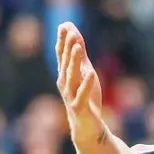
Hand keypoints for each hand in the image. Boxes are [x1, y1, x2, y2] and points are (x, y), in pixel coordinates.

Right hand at [56, 22, 102, 142]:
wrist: (86, 127)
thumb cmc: (85, 98)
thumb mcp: (85, 72)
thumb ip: (80, 53)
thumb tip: (73, 31)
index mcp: (65, 75)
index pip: (62, 55)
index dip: (63, 41)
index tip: (64, 26)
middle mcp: (65, 84)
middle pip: (65, 63)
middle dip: (67, 48)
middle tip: (69, 32)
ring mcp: (71, 96)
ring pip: (72, 77)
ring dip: (74, 61)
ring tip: (77, 47)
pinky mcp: (79, 107)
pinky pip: (82, 94)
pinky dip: (86, 84)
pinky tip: (91, 72)